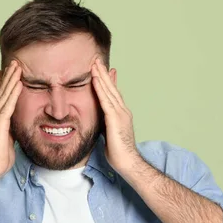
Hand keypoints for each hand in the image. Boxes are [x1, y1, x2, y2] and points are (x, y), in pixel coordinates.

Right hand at [0, 60, 22, 175]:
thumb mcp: (9, 139)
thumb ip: (12, 130)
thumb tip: (18, 126)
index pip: (2, 98)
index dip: (6, 84)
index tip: (10, 72)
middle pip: (3, 92)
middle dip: (9, 76)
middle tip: (14, 62)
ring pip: (5, 94)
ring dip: (11, 79)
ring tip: (17, 66)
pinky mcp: (0, 124)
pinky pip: (9, 105)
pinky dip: (14, 93)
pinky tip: (19, 83)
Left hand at [91, 59, 140, 173]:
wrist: (128, 163)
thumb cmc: (119, 153)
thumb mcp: (109, 135)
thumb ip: (105, 125)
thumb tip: (100, 123)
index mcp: (121, 115)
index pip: (113, 94)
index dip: (108, 81)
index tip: (103, 70)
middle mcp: (123, 111)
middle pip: (112, 88)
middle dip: (104, 73)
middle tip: (97, 59)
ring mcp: (120, 114)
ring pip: (109, 91)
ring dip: (101, 76)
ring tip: (94, 63)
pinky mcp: (115, 119)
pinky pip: (105, 100)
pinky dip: (100, 88)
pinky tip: (95, 78)